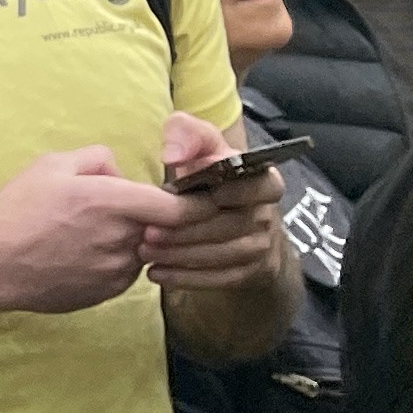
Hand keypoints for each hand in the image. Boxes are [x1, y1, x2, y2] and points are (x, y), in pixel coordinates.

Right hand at [0, 146, 179, 315]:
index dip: (197, 204)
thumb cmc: (16, 210)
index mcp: (113, 202)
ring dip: (127, 239)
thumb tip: (119, 172)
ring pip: (141, 249)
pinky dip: (111, 260)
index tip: (200, 199)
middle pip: (160, 227)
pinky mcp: (108, 293)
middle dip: (145, 216)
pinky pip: (124, 271)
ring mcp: (117, 271)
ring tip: (83, 233)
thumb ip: (97, 159)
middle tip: (108, 210)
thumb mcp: (51, 165)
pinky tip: (77, 254)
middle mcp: (123, 239)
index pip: (181, 209)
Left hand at [146, 112, 289, 291]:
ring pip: (225, 254)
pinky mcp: (250, 272)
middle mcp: (268, 214)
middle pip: (232, 224)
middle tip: (147, 232)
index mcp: (264, 180)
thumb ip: (186, 134)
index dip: (234, 190)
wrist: (221, 216)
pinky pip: (222, 279)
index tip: (202, 193)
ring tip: (145, 251)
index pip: (260, 185)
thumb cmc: (205, 173)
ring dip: (183, 255)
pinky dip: (188, 277)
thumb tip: (173, 154)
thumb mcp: (199, 146)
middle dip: (187, 229)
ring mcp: (262, 246)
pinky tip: (157, 272)